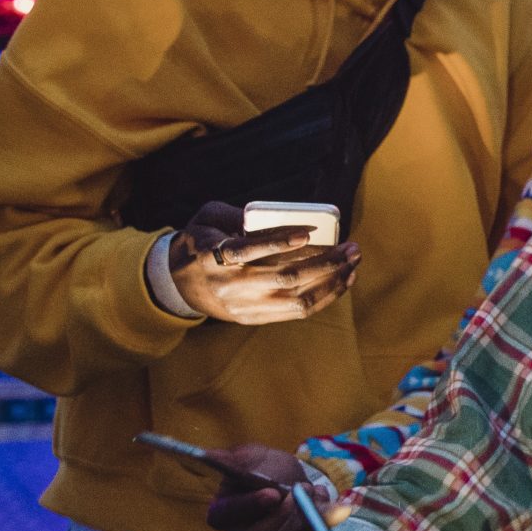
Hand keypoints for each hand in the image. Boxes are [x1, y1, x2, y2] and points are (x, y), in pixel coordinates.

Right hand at [167, 202, 359, 325]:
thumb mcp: (207, 219)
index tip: (307, 233)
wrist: (178, 285)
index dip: (278, 242)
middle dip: (325, 263)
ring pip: (296, 298)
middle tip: (350, 247)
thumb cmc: (200, 242)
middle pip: (284, 277)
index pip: (248, 250)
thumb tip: (273, 212)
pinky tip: (344, 281)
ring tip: (353, 262)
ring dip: (331, 281)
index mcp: (212, 256)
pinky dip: (325, 297)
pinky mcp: (253, 318)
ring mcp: (243, 306)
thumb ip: (234, 213)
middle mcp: (229, 285)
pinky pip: (296, 312)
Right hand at [199, 441, 321, 530]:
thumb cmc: (264, 468)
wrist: (291, 478)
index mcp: (221, 511)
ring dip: (300, 518)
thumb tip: (211, 455)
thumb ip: (237, 459)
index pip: (226, 514)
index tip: (273, 494)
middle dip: (280, 517)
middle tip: (300, 494)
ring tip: (314, 494)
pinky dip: (317, 520)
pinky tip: (323, 500)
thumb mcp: (253, 458)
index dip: (249, 504)